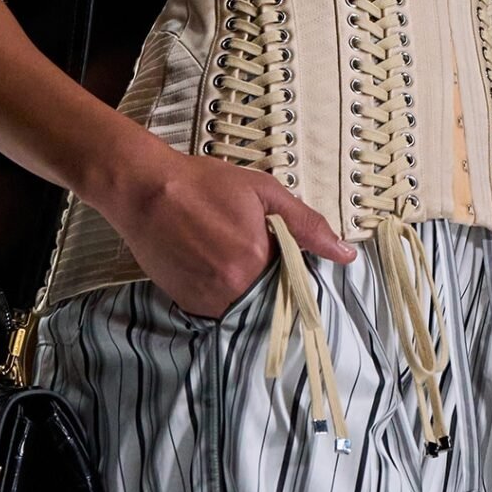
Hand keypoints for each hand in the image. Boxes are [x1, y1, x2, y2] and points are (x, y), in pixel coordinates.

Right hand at [99, 145, 356, 318]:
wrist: (144, 189)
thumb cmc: (203, 183)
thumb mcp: (262, 191)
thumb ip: (307, 224)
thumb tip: (346, 254)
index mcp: (256, 261)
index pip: (294, 282)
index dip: (291, 266)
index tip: (280, 251)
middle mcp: (233, 289)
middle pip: (269, 296)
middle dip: (267, 275)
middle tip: (244, 244)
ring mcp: (207, 300)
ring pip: (244, 304)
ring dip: (244, 285)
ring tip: (224, 249)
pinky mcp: (187, 304)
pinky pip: (219, 307)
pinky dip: (221, 290)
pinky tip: (208, 259)